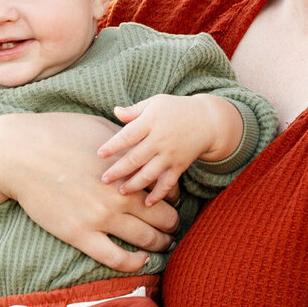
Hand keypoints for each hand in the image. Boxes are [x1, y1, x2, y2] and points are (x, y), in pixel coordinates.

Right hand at [0, 112, 179, 271]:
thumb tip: (143, 148)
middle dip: (172, 223)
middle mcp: (120, 194)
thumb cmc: (57, 133)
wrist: (18, 153)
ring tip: (162, 244)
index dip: (173, 197)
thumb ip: (126, 142)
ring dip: (161, 244)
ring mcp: (101, 217)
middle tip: (171, 226)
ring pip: (148, 240)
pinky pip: (117, 258)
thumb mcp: (100, 128)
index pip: (168, 188)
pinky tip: (141, 261)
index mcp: (127, 167)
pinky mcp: (80, 234)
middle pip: (165, 217)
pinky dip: (135, 263)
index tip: (169, 202)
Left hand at [98, 95, 243, 204]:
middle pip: (136, 158)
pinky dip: (158, 195)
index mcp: (151, 122)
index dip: (113, 146)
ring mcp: (170, 155)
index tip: (99, 154)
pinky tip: (147, 203)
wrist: (208, 121)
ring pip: (150, 174)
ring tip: (121, 191)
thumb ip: (134, 110)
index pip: (128, 135)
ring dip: (134, 185)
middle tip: (104, 180)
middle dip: (118, 171)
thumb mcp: (155, 103)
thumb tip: (115, 111)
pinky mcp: (180, 166)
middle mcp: (160, 140)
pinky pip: (168, 183)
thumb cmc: (176, 109)